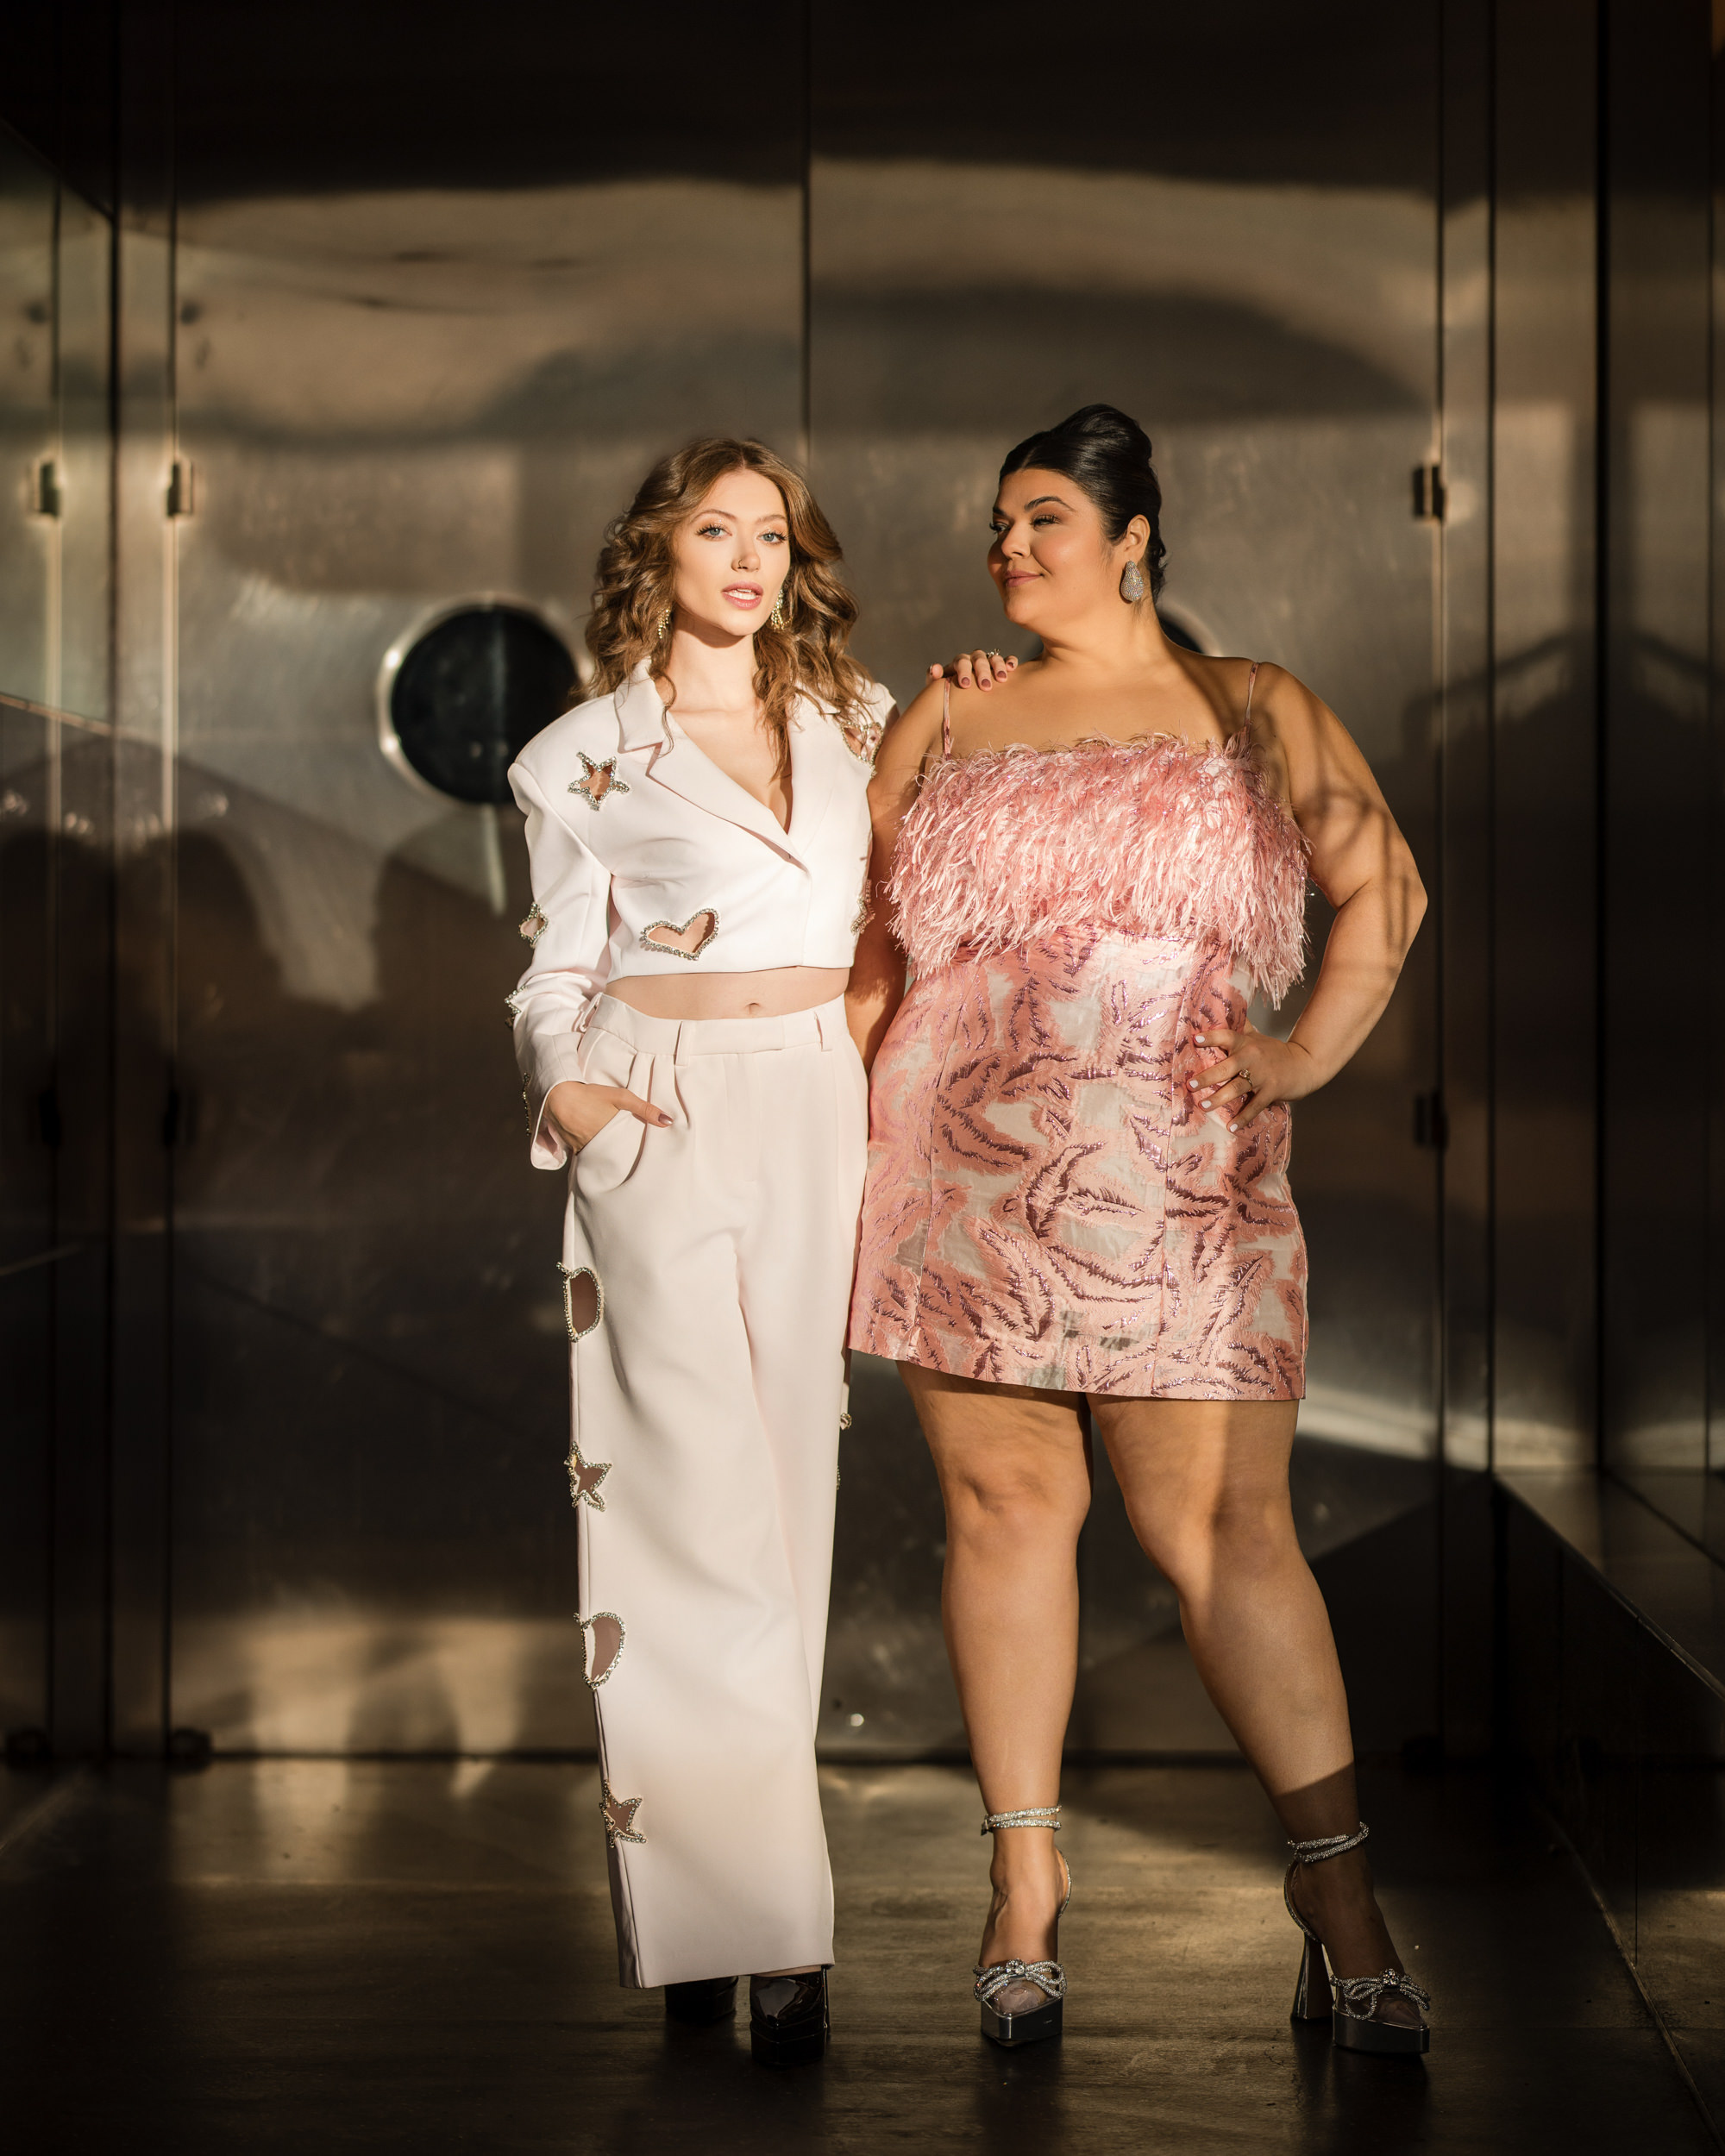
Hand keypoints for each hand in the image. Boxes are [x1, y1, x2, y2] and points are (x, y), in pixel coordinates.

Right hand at [545, 1078, 669, 1151]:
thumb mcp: (621, 1097)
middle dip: (621, 1159)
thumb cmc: (590, 1095)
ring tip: (617, 1157)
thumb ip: (644, 1109)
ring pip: (599, 1156)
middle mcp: (596, 1148)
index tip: (644, 1160)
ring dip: (606, 1156)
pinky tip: (598, 1151)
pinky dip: (592, 1154)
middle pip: (613, 1157)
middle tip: (632, 1161)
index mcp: (610, 1138)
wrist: (557, 1095)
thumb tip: (668, 1121)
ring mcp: (582, 1149)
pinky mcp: (572, 1147)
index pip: (627, 1154)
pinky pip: (585, 1154)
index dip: (635, 1157)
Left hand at [926, 648, 1017, 691]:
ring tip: (1002, 679)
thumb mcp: (938, 689)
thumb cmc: (947, 695)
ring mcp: (987, 663)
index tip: (966, 685)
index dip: (964, 671)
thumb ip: (934, 679)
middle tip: (985, 686)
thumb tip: (935, 668)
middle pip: (979, 658)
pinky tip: (1012, 668)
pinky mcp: (999, 668)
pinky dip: (1010, 661)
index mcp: (958, 664)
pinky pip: (1006, 660)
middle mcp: (973, 660)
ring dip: (998, 666)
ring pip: (993, 657)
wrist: (959, 700)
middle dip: (982, 671)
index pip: (961, 662)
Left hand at [1188, 1026, 1319, 1129]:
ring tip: (1203, 1107)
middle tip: (1190, 1084)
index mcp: (1246, 1043)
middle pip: (1227, 1067)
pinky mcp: (1272, 1091)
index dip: (1211, 1037)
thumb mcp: (1258, 1037)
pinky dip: (1244, 1117)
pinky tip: (1231, 1127)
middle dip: (1208, 1076)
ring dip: (1220, 1098)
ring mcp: (1262, 1075)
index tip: (1195, 1039)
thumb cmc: (1275, 1051)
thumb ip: (1241, 1027)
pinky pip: (1255, 1106)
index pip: (1226, 1036)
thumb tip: (1224, 1009)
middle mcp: (1252, 1057)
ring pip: (1238, 1087)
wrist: (1305, 1064)